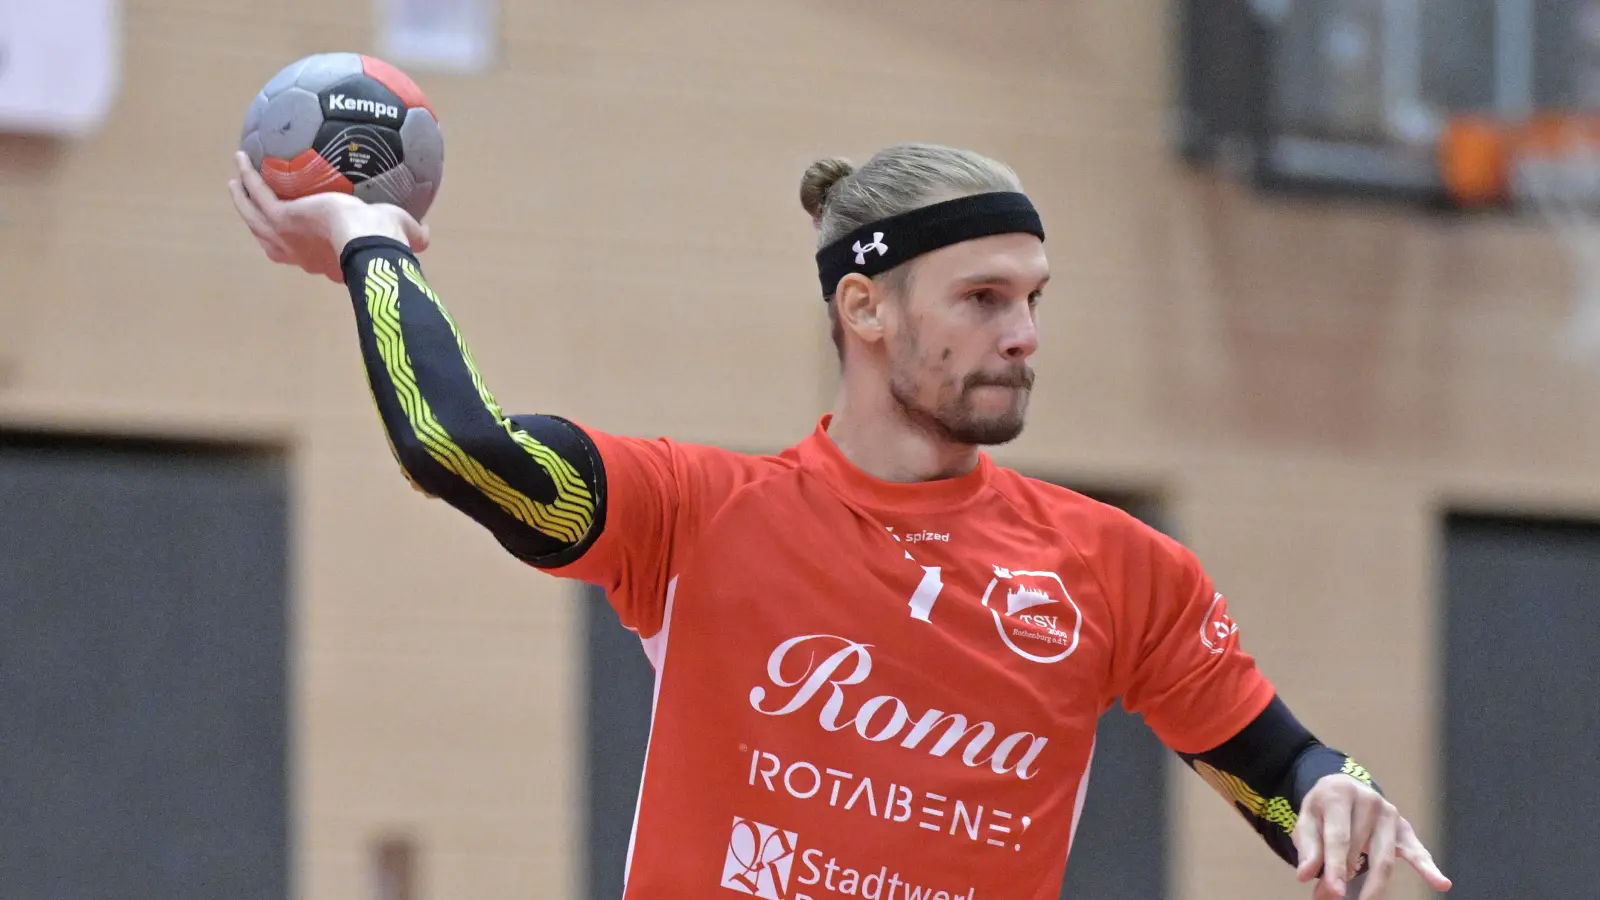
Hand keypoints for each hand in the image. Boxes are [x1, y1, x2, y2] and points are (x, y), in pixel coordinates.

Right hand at [226, 151, 428, 282]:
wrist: (368, 239)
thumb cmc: (389, 241)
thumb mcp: (403, 235)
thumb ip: (414, 234)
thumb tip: (427, 233)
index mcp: (326, 260)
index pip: (307, 256)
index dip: (301, 248)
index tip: (302, 233)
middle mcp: (301, 252)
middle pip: (270, 241)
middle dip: (260, 226)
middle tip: (253, 207)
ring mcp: (286, 236)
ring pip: (254, 218)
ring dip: (243, 200)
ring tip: (236, 181)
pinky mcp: (280, 217)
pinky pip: (257, 193)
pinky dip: (248, 177)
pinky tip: (242, 158)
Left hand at [1293, 774, 1451, 898]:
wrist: (1343, 787)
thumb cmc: (1323, 809)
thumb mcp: (1307, 820)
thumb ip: (1308, 847)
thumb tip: (1306, 875)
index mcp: (1340, 793)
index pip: (1339, 837)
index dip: (1335, 867)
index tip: (1333, 892)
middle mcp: (1369, 800)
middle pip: (1361, 848)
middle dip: (1346, 878)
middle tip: (1330, 898)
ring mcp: (1390, 813)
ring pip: (1384, 856)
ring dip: (1373, 884)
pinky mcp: (1404, 827)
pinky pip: (1417, 851)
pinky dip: (1428, 868)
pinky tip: (1441, 883)